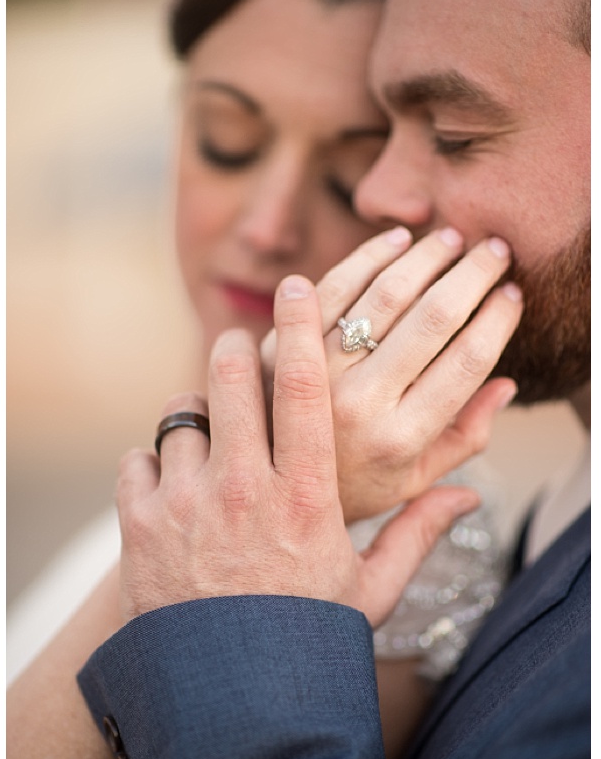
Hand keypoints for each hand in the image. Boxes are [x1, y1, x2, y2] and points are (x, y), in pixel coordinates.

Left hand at [118, 275, 480, 627]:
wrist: (226, 697)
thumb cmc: (302, 639)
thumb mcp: (368, 592)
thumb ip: (415, 536)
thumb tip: (467, 496)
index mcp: (308, 496)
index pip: (306, 388)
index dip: (301, 327)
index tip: (297, 288)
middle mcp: (245, 488)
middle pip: (233, 377)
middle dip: (236, 351)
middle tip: (240, 352)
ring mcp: (186, 503)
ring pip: (181, 414)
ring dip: (194, 418)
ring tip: (207, 444)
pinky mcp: (140, 522)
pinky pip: (138, 457)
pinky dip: (152, 464)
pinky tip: (170, 488)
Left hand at [260, 227, 521, 523]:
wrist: (246, 518)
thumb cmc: (338, 501)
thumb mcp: (407, 490)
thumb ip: (461, 443)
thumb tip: (505, 387)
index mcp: (399, 441)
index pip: (465, 364)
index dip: (497, 320)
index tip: (513, 293)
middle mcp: (357, 406)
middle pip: (429, 321)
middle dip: (469, 276)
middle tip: (493, 250)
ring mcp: (309, 379)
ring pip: (377, 297)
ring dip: (420, 259)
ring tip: (448, 240)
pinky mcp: (269, 356)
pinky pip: (325, 293)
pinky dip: (363, 260)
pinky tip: (392, 244)